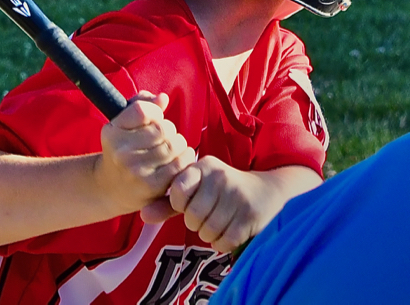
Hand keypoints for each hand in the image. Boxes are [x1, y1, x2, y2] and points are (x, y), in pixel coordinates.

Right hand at [95, 92, 194, 215]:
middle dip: (169, 129)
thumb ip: (141, 104)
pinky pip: (179, 164)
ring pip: (174, 144)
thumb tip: (163, 98)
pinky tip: (178, 159)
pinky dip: (184, 158)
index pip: (142, 110)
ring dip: (178, 143)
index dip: (155, 112)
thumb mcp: (122, 125)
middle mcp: (121, 152)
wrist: (111, 189)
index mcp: (112, 132)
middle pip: (162, 128)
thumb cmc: (122, 150)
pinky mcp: (151, 186)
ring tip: (171, 148)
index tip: (154, 119)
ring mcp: (136, 170)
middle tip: (165, 137)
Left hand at [157, 156, 292, 253]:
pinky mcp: (249, 215)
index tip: (190, 203)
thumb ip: (167, 203)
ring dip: (210, 235)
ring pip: (207, 231)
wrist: (268, 192)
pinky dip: (223, 243)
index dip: (181, 205)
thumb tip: (142, 215)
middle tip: (208, 216)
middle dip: (196, 223)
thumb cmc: (222, 193)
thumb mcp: (197, 190)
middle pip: (191, 216)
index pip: (177, 191)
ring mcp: (236, 195)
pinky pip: (223, 242)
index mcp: (204, 166)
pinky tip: (230, 231)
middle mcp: (220, 177)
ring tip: (220, 223)